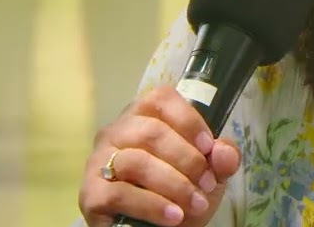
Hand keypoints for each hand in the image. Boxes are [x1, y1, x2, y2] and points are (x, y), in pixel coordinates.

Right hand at [78, 85, 242, 226]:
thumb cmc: (180, 192)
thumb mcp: (209, 174)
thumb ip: (222, 159)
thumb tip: (223, 151)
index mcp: (143, 116)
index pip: (161, 99)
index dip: (189, 120)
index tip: (209, 147)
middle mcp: (116, 131)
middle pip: (152, 132)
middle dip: (187, 160)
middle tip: (207, 185)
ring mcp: (99, 161)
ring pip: (136, 162)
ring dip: (174, 185)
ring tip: (195, 204)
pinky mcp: (90, 193)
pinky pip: (119, 193)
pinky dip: (152, 205)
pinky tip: (173, 216)